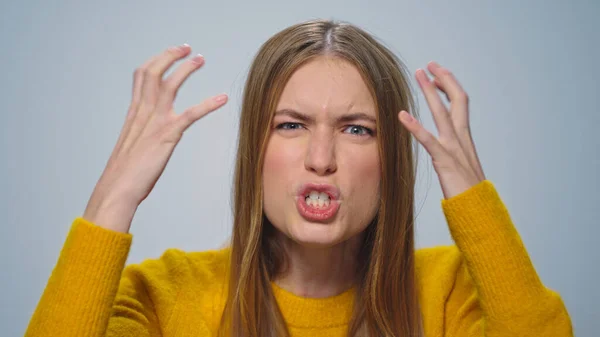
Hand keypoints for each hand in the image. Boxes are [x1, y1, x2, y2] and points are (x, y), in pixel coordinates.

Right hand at [83, 44, 227, 232]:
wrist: (118, 189)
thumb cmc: (125, 173)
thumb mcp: (132, 146)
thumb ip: (142, 133)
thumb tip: (149, 134)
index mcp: (134, 113)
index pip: (142, 76)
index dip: (158, 60)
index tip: (172, 52)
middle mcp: (142, 113)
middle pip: (154, 72)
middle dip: (171, 56)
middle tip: (189, 48)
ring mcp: (154, 122)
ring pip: (169, 85)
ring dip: (187, 69)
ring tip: (200, 60)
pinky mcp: (167, 135)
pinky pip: (190, 114)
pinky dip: (208, 104)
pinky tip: (222, 99)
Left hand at [398, 61, 484, 199]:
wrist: (479, 213)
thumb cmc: (469, 195)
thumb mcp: (460, 169)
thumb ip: (452, 156)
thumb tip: (444, 151)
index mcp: (465, 140)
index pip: (460, 105)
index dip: (449, 87)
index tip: (437, 75)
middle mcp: (462, 140)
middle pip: (457, 101)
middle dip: (443, 80)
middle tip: (429, 65)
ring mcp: (455, 149)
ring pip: (444, 113)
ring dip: (431, 92)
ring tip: (419, 75)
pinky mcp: (445, 161)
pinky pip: (429, 140)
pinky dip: (415, 126)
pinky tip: (402, 115)